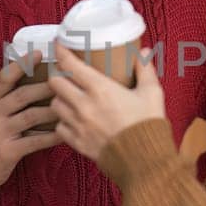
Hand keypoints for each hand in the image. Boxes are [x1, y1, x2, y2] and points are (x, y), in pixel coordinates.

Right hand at [0, 51, 62, 191]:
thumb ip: (12, 98)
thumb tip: (42, 80)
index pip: (5, 78)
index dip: (22, 64)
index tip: (39, 52)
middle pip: (22, 95)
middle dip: (45, 86)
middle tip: (66, 79)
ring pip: (30, 117)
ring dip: (52, 110)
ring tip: (70, 103)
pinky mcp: (7, 151)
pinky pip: (34, 142)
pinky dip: (51, 137)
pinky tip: (65, 133)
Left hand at [47, 42, 166, 161]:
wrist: (144, 161)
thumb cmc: (148, 125)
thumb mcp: (152, 93)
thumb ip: (145, 70)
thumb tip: (142, 52)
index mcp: (100, 89)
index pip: (70, 64)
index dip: (61, 52)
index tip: (59, 45)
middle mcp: (84, 105)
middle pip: (55, 82)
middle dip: (58, 74)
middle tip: (65, 73)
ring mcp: (78, 125)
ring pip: (54, 104)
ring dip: (59, 98)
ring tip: (68, 96)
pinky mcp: (77, 142)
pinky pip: (59, 128)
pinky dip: (63, 121)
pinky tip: (72, 119)